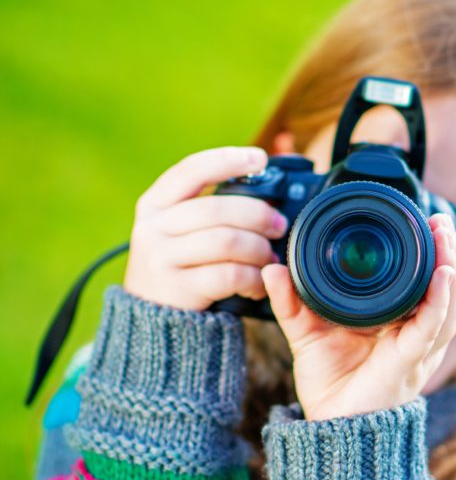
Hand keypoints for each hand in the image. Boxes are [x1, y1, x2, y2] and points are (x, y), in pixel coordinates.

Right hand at [123, 146, 287, 309]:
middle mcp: (152, 227)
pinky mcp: (178, 288)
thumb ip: (211, 207)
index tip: (261, 158)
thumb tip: (263, 180)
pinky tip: (258, 285)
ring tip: (270, 260)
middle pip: (217, 208)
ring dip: (259, 250)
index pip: (191, 170)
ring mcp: (161, 258)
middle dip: (258, 214)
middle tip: (279, 225)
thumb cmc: (181, 266)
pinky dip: (253, 279)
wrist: (153, 320)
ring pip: (227, 241)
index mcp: (154, 204)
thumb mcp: (180, 230)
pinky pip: (229, 275)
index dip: (228, 159)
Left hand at [262, 213, 455, 419]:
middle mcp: (421, 337)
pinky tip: (444, 276)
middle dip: (454, 253)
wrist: (332, 430)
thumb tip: (272, 269)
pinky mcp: (411, 361)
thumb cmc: (331, 385)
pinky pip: (435, 327)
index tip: (433, 223)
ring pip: (455, 304)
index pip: (436, 286)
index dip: (441, 255)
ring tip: (446, 240)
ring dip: (455, 268)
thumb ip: (292, 302)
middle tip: (443, 223)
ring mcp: (421, 350)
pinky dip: (443, 300)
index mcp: (405, 327)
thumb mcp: (308, 333)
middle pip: (455, 290)